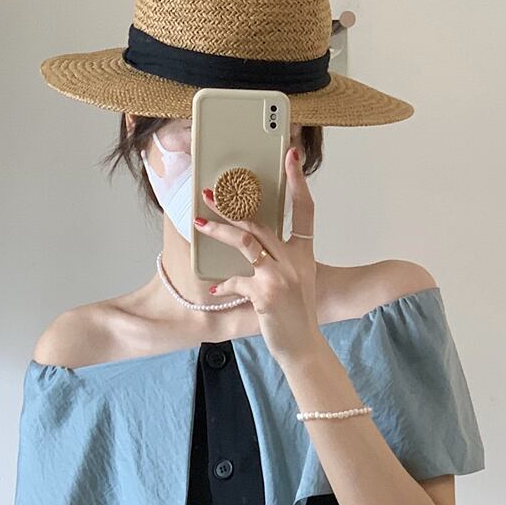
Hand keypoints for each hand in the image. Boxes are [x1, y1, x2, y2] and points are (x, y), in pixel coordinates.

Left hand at [195, 146, 318, 362]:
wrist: (302, 346)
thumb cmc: (295, 316)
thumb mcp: (297, 282)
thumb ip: (280, 261)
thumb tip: (250, 244)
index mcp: (304, 254)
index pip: (305, 210)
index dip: (298, 182)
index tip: (291, 157)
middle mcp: (294, 260)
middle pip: (261, 223)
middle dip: (232, 207)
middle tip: (211, 194)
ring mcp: (280, 276)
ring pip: (245, 242)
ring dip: (219, 230)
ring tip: (200, 223)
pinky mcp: (265, 293)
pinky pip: (236, 280)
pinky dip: (223, 285)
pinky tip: (215, 291)